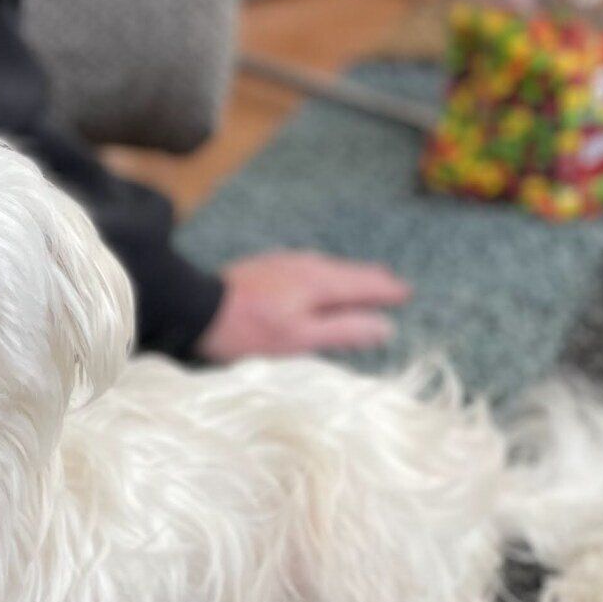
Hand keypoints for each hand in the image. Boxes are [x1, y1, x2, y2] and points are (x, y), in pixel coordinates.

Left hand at [196, 251, 408, 361]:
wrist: (196, 307)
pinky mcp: (268, 266)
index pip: (364, 284)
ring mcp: (286, 262)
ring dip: (350, 276)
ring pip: (329, 268)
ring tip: (364, 281)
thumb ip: (343, 331)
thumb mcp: (300, 339)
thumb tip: (384, 327)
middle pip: (349, 272)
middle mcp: (307, 265)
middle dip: (373, 279)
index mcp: (319, 282)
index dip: (387, 291)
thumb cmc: (248, 330)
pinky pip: (310, 267)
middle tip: (393, 285)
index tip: (406, 294)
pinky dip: (327, 275)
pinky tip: (320, 280)